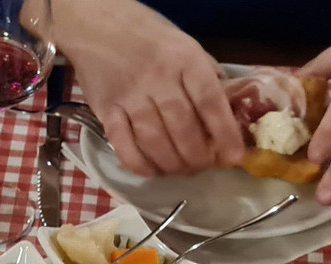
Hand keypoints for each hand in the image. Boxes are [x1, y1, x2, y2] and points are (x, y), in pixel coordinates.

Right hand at [51, 0, 243, 176]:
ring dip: (171, 164)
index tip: (234, 157)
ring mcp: (130, 97)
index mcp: (185, 59)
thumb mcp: (186, 45)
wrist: (97, 26)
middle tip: (202, 167)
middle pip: (183, 128)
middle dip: (197, 156)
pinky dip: (138, 163)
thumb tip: (224, 113)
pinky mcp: (106, 110)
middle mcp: (159, 79)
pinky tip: (150, 170)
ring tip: (179, 170)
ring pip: (155, 141)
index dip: (224, 133)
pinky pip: (123, 145)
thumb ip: (204, 76)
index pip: (209, 102)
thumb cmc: (147, 36)